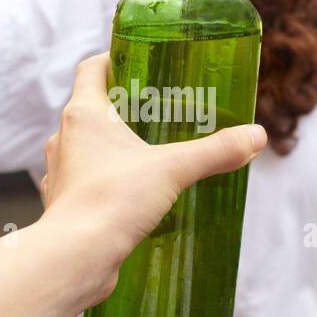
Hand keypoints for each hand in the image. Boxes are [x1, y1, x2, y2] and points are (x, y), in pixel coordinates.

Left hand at [38, 54, 267, 304]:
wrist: (77, 257)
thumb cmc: (112, 201)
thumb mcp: (173, 168)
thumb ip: (215, 151)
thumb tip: (254, 137)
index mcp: (83, 114)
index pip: (90, 69)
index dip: (112, 59)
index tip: (139, 61)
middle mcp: (65, 138)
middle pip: (92, 108)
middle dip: (123, 106)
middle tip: (158, 110)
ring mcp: (62, 172)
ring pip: (87, 147)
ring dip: (113, 146)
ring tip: (149, 152)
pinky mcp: (66, 205)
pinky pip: (86, 181)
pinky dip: (107, 180)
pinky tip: (131, 193)